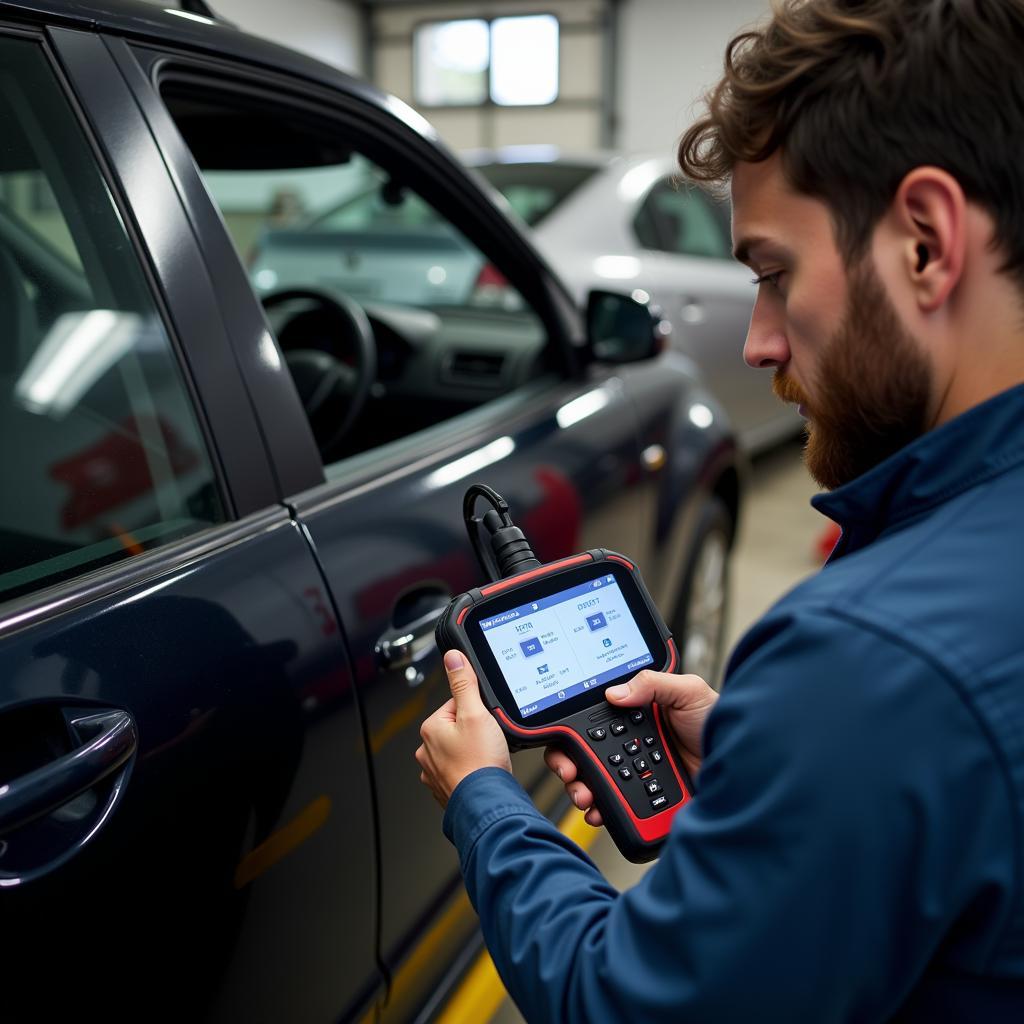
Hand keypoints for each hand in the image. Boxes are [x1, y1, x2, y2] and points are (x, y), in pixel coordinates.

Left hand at [416, 650, 511, 807]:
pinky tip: (482, 772)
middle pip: (459, 726)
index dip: (477, 710)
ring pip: (461, 749)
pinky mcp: (446, 787)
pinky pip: (462, 769)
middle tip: (488, 742)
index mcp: (431, 728)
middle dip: (476, 732)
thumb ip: (464, 683)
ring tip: (486, 758)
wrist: (486, 804)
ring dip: (474, 751)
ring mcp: (435, 771)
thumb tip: (453, 658)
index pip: (456, 704)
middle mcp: (427, 750)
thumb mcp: (476, 713)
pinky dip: (472, 770)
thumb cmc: (480, 763)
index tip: (486, 722)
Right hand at [545, 670, 717, 826]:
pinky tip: (601, 811)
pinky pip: (618, 806)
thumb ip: (653, 683)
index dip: (573, 733)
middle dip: (569, 765)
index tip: (566, 744)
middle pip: (585, 754)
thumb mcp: (689, 691)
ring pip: (595, 782)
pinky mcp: (646, 798)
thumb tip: (616, 692)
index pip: (593, 721)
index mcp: (635, 714)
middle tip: (571, 773)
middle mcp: (630, 743)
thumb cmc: (720, 722)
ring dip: (582, 790)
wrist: (744, 766)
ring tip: (586, 795)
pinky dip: (603, 810)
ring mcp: (637, 772)